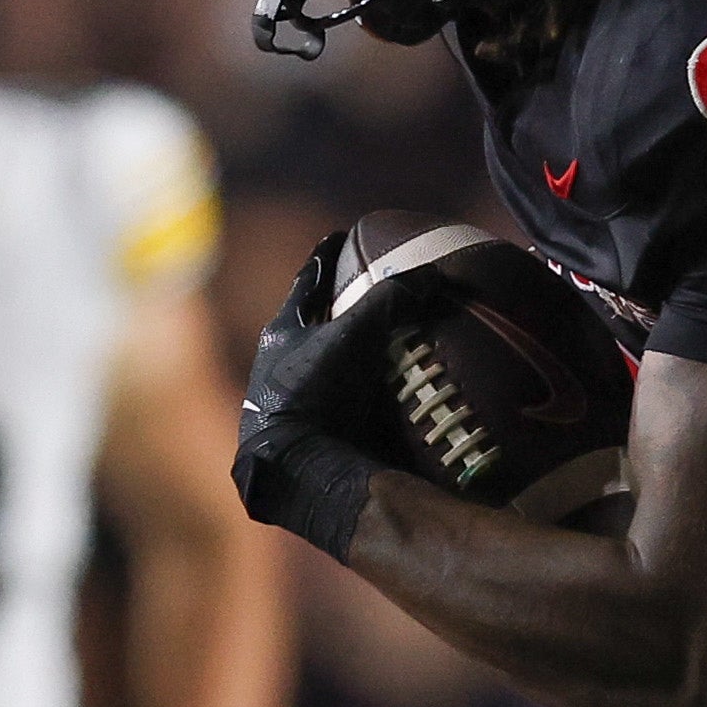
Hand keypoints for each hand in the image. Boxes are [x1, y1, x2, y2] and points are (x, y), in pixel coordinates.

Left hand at [233, 236, 390, 559]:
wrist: (295, 469)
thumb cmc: (317, 392)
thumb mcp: (355, 336)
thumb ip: (391, 301)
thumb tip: (431, 275)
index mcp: (281, 335)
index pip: (306, 284)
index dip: (324, 258)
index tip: (338, 237)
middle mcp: (275, 368)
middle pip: (307, 328)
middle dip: (334, 314)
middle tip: (364, 299)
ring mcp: (284, 408)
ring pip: (315, 372)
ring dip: (343, 364)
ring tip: (379, 357)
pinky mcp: (300, 443)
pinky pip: (331, 411)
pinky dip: (353, 403)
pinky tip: (377, 409)